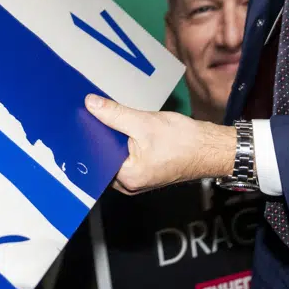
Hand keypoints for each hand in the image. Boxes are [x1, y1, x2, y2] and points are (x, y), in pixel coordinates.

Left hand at [84, 95, 235, 193]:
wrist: (211, 148)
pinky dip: (121, 142)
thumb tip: (90, 104)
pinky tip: (116, 126)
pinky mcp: (144, 171)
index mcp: (126, 178)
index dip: (87, 138)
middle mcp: (128, 184)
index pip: (96, 158)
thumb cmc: (183, 139)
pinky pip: (125, 157)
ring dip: (110, 138)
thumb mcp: (144, 123)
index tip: (77, 120)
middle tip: (84, 114)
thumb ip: (114, 114)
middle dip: (97, 137)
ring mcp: (137, 179)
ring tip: (97, 117)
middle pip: (103, 158)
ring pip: (115, 156)